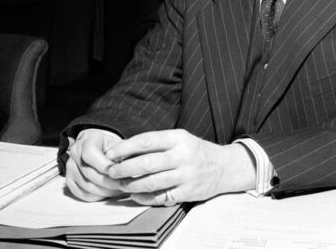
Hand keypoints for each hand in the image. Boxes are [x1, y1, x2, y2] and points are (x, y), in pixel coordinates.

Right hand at [65, 129, 123, 201]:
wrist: (100, 147)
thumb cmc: (110, 146)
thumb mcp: (118, 144)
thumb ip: (122, 152)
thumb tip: (130, 164)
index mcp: (87, 140)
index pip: (89, 153)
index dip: (104, 165)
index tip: (119, 171)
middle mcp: (75, 152)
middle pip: (89, 172)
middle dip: (108, 181)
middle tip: (123, 185)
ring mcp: (71, 167)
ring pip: (86, 185)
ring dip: (104, 191)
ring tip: (119, 190)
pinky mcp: (70, 180)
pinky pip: (82, 193)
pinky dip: (96, 196)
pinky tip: (108, 194)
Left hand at [105, 129, 255, 205]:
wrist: (224, 166)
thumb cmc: (195, 151)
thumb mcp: (180, 139)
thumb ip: (156, 144)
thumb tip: (125, 150)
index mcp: (179, 138)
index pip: (146, 141)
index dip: (125, 148)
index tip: (111, 154)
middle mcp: (183, 155)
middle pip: (146, 163)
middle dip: (123, 169)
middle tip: (111, 171)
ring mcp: (186, 175)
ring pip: (151, 182)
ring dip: (131, 185)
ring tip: (121, 184)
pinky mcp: (188, 192)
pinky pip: (161, 197)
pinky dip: (145, 197)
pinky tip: (136, 195)